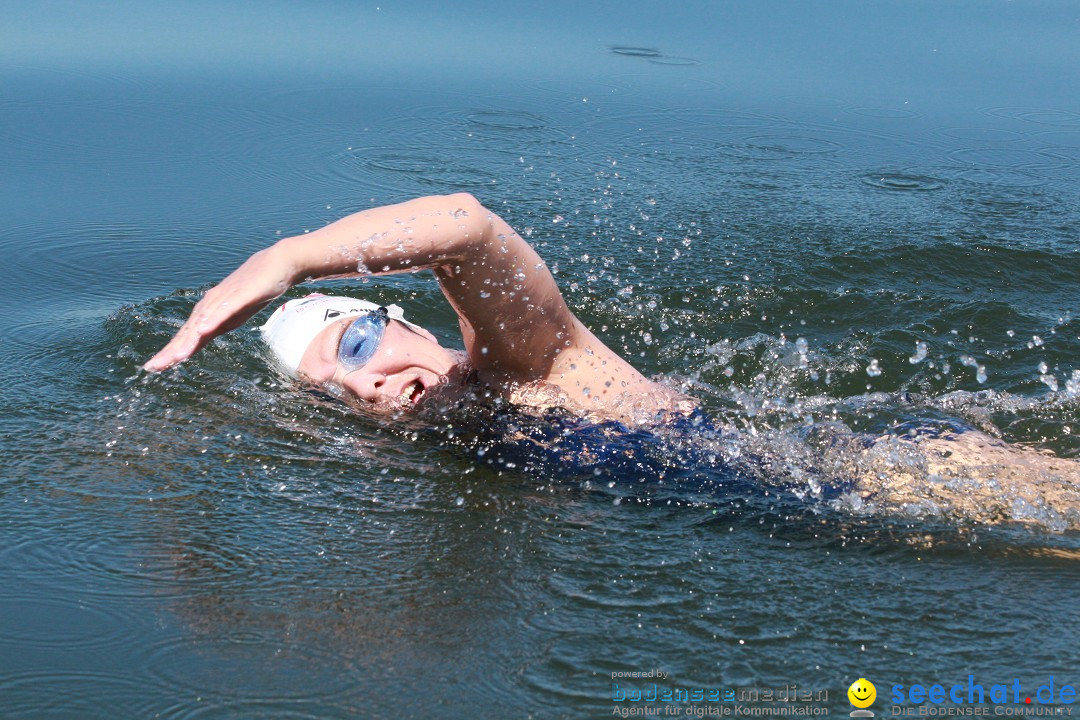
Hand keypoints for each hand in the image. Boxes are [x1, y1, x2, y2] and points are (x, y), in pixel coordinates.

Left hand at [143, 245, 296, 371]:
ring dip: (187, 341)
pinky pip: (224, 310)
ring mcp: (224, 299)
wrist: (277, 263)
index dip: (171, 352)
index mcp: (210, 312)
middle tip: (153, 367)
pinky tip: (201, 332)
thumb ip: (219, 324)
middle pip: (188, 332)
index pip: (187, 336)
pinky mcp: (240, 295)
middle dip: (170, 351)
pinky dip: (211, 321)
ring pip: (202, 324)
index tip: (155, 367)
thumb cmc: (256, 288)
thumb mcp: (236, 313)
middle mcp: (211, 305)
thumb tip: (203, 336)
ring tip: (174, 358)